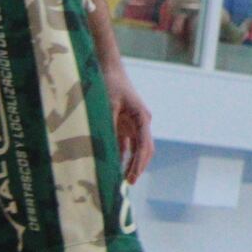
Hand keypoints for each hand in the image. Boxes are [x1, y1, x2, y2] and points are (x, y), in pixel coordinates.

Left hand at [106, 65, 154, 182]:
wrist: (109, 69)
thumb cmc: (110, 85)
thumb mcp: (107, 106)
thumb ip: (109, 128)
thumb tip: (107, 151)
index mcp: (142, 118)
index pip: (144, 146)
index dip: (138, 164)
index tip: (131, 178)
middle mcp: (142, 123)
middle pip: (144, 150)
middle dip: (138, 167)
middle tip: (128, 183)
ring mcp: (134, 124)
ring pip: (136, 149)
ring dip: (130, 163)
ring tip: (121, 180)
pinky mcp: (125, 124)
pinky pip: (125, 144)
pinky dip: (121, 156)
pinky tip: (114, 167)